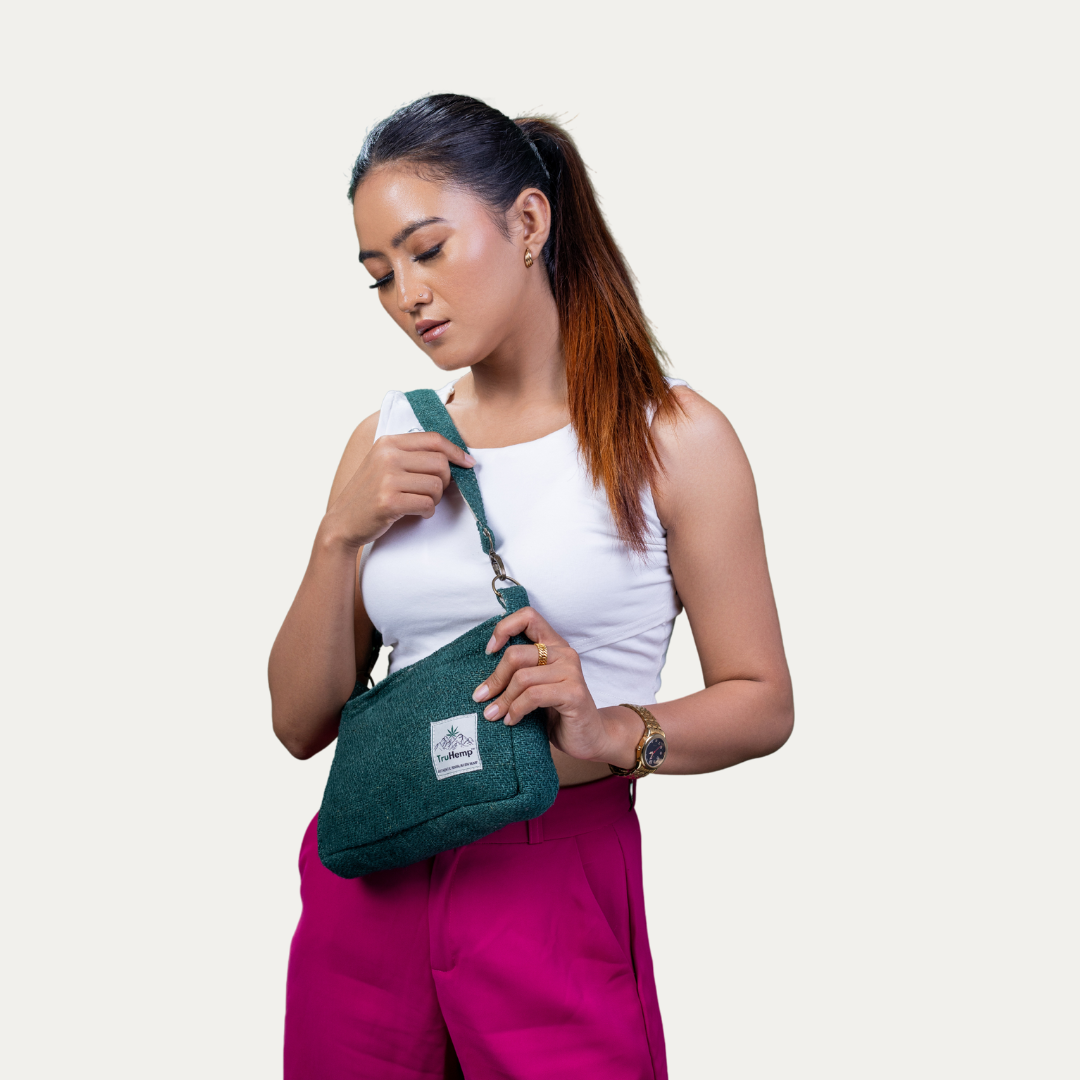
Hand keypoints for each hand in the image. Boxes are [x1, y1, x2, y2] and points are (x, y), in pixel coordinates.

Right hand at [323, 432, 474, 548]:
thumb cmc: (370, 493)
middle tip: (433, 492)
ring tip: (420, 502)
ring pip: (436, 486)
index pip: (434, 439)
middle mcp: (387, 457)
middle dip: (445, 481)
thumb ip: (411, 455)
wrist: (342, 522)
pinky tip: (416, 512)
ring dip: (435, 499)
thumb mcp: (384, 464)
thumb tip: (454, 457)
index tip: (467, 463)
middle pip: (440, 463)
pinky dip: (427, 511)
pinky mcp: (389, 502)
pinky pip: (427, 504)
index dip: (456, 451)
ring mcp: (387, 479)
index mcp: (388, 443)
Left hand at [471, 606, 634, 766]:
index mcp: (554, 645)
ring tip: (493, 714)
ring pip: (522, 678)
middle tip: (482, 698)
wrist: (588, 737)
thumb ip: (519, 673)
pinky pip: (533, 696)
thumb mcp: (535, 687)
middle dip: (495, 678)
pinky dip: (516, 710)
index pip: (528, 616)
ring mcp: (571, 672)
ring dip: (503, 700)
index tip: (489, 652)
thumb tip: (482, 680)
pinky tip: (512, 721)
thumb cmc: (557, 711)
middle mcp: (564, 653)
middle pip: (516, 654)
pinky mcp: (574, 693)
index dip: (504, 628)